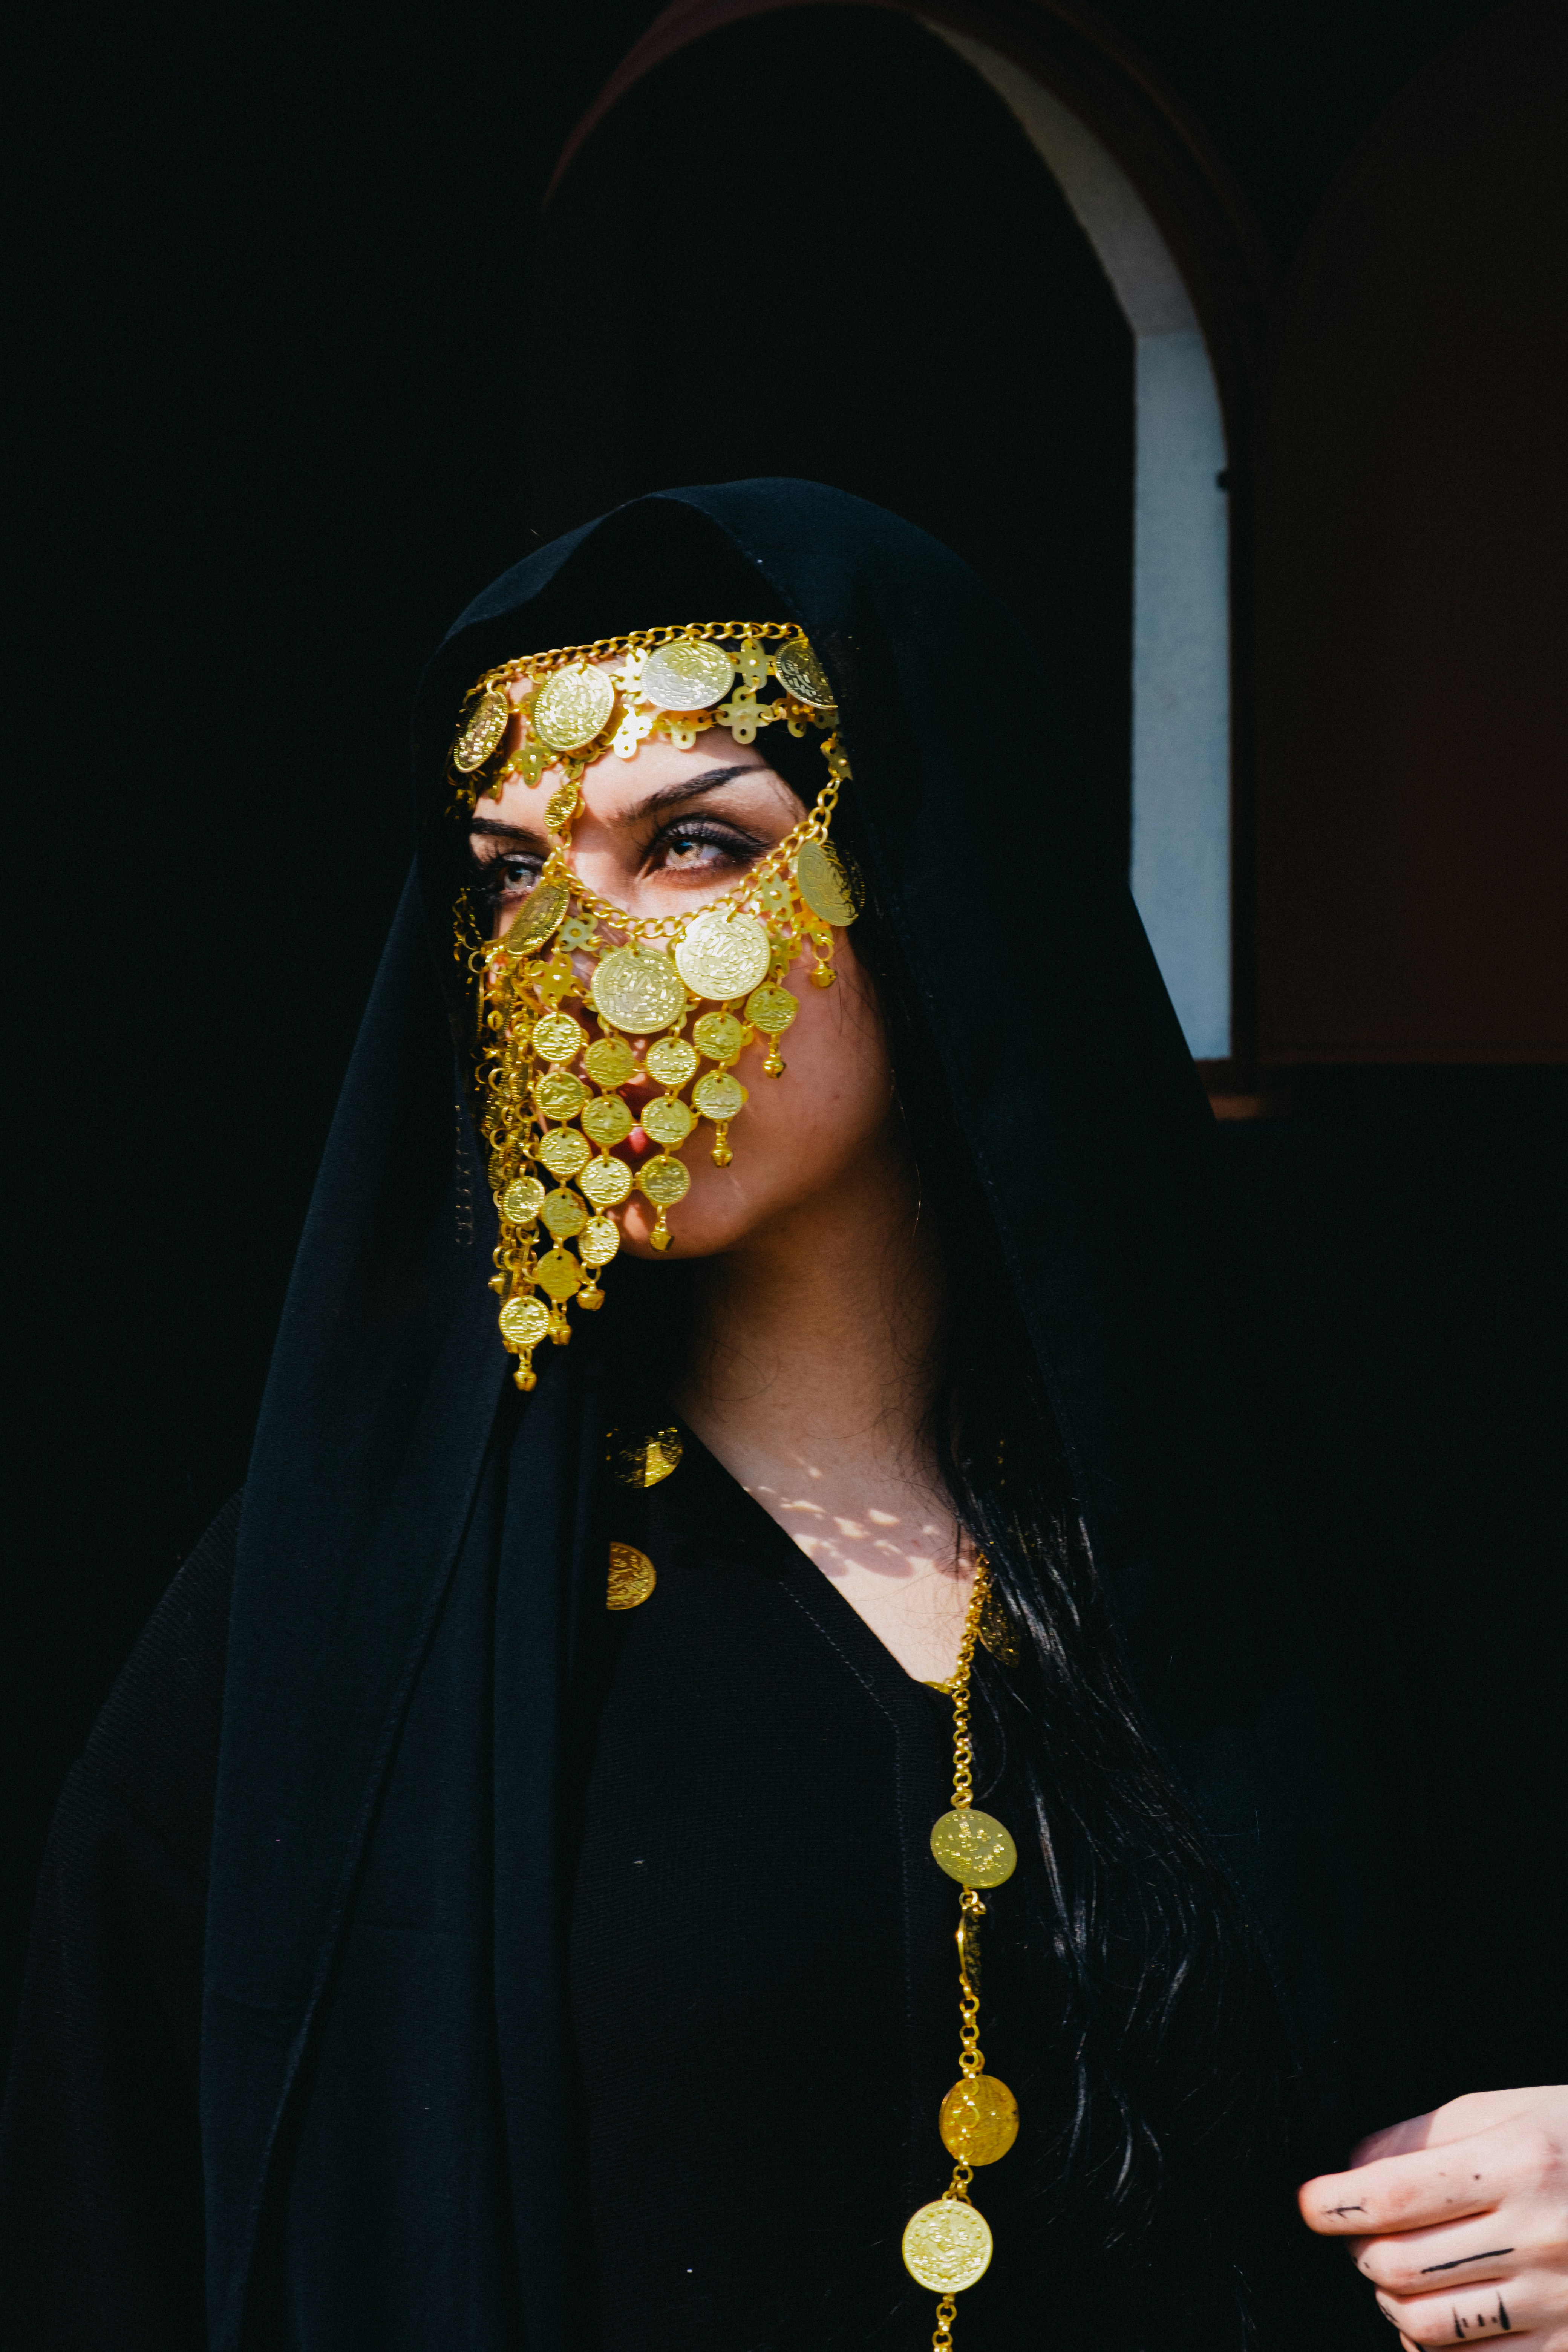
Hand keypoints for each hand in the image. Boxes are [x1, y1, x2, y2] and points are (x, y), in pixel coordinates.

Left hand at [1300, 2088, 1567, 2344]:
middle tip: (1363, 2237)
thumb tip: (1350, 2168)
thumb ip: (1423, 2136)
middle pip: (1400, 2266)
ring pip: (1427, 2326)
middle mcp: (1542, 2234)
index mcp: (1520, 2161)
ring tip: (1399, 2275)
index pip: (1392, 2195)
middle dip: (1361, 2253)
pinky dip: (1436, 2347)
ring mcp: (1560, 2300)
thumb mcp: (1504, 2110)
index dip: (1333, 2203)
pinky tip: (1439, 2316)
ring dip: (1392, 2303)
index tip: (1313, 2204)